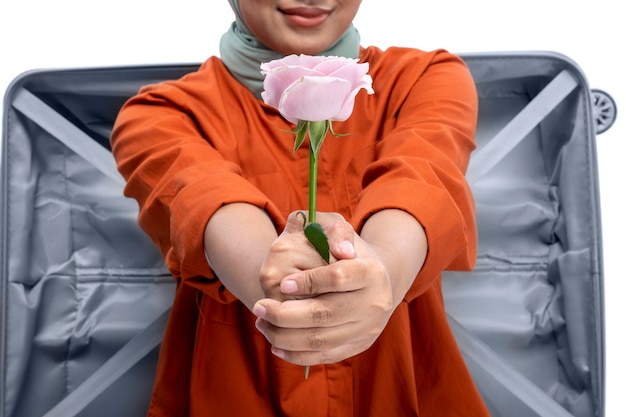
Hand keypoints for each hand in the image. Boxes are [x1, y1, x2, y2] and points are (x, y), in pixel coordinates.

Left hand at [253, 228, 394, 365]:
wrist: (375, 281)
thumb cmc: (347, 251)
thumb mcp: (339, 230)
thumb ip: (332, 229)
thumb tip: (340, 249)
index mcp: (372, 271)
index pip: (338, 278)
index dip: (310, 281)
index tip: (283, 283)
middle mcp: (374, 303)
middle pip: (325, 314)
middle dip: (285, 315)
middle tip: (259, 307)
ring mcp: (367, 328)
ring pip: (320, 339)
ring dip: (284, 336)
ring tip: (262, 323)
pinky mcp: (358, 346)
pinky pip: (324, 356)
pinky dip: (296, 355)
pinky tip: (275, 345)